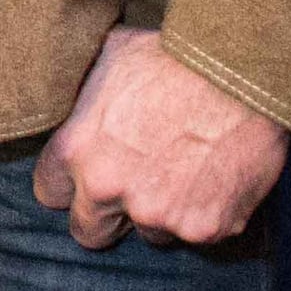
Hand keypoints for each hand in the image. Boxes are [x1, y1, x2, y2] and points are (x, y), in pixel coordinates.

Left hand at [31, 25, 287, 249]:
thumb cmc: (171, 56)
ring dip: (160, 214)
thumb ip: (82, 93)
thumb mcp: (107, 58)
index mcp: (75, 150)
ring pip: (149, 234)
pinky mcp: (204, 228)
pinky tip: (215, 180)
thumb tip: (70, 90)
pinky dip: (205, 215)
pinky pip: (197, 235)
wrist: (239, 73)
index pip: (50, 192)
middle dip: (105, 216)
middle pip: (88, 231)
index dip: (69, 186)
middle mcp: (108, 189)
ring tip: (183, 174)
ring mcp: (157, 214)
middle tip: (131, 190)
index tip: (87, 177)